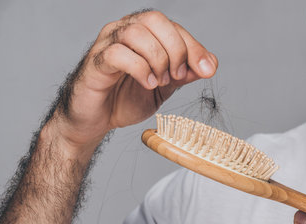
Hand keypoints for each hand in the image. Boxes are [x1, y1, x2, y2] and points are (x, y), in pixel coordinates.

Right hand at [52, 10, 217, 148]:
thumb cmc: (125, 99)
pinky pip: (116, 53)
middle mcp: (124, 32)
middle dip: (176, 49)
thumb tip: (210, 64)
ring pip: (135, 33)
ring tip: (160, 82)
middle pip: (154, 20)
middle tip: (177, 76)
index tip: (208, 70)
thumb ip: (183, 75)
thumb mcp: (164, 88)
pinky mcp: (95, 63)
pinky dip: (139, 68)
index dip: (194, 46)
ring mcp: (106, 44)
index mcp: (143, 34)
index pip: (173, 27)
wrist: (96, 121)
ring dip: (157, 58)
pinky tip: (147, 84)